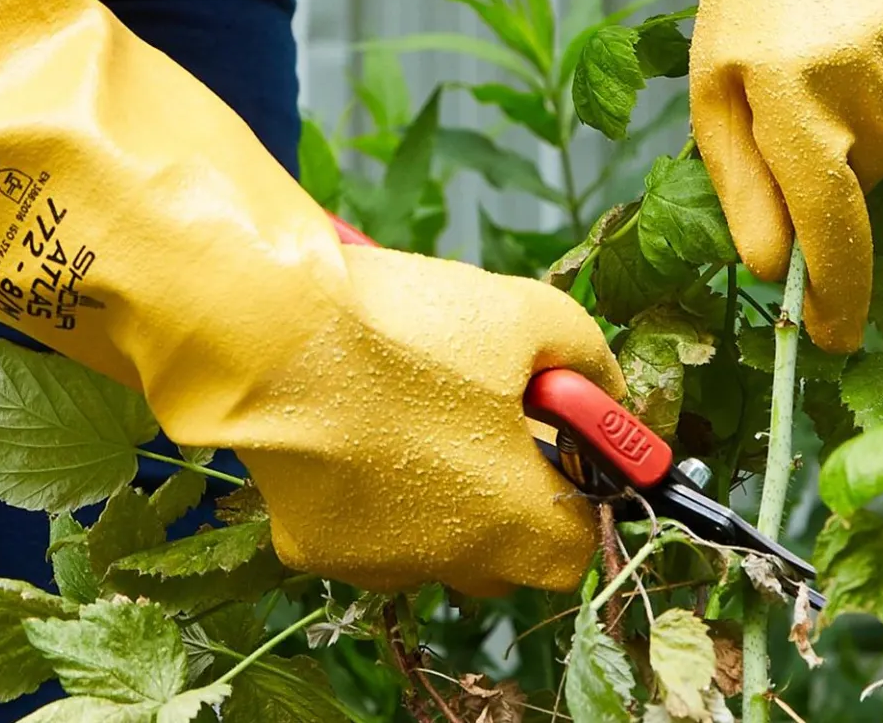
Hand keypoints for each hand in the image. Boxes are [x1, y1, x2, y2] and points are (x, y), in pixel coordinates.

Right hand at [234, 242, 620, 596]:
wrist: (277, 339)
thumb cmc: (413, 330)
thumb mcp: (527, 315)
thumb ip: (586, 358)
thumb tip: (605, 390)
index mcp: (515, 525)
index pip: (579, 541)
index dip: (576, 481)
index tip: (555, 427)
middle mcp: (451, 565)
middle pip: (505, 548)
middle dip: (507, 488)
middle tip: (485, 407)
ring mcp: (376, 566)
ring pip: (431, 538)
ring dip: (435, 486)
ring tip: (410, 399)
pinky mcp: (312, 548)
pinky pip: (361, 522)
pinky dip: (365, 482)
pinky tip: (349, 417)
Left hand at [690, 0, 882, 353]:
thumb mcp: (716, 78)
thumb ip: (741, 183)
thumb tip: (775, 274)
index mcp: (786, 93)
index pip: (828, 227)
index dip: (838, 294)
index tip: (834, 338)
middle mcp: (863, 74)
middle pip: (872, 173)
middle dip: (845, 142)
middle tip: (815, 63)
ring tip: (854, 21)